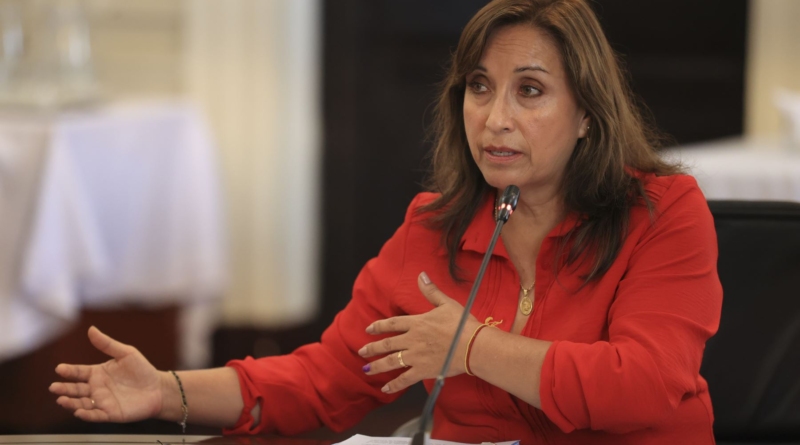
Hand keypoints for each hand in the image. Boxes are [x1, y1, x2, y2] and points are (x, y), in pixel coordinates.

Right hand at [49, 326, 166, 422]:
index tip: (59, 369)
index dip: (69, 371)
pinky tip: (79, 411)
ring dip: (70, 402)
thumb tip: (91, 329)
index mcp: (97, 373)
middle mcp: (96, 388)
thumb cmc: (142, 370)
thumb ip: (107, 344)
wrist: (158, 388)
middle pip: (76, 389)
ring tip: (61, 400)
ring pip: (81, 403)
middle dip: (64, 388)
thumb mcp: (126, 353)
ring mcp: (102, 401)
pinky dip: (86, 414)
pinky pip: (95, 415)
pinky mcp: (110, 413)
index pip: (79, 372)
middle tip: (54, 387)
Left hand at [358, 272, 479, 393]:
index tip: (368, 329)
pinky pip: (404, 379)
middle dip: (372, 348)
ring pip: (391, 362)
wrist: (473, 345)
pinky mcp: (423, 370)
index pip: (392, 323)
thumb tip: (421, 274)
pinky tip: (385, 389)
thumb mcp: (446, 303)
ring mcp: (416, 356)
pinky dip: (394, 385)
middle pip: (387, 344)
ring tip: (366, 370)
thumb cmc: (462, 324)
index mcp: (417, 323)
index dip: (379, 326)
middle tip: (361, 351)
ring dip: (377, 366)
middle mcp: (412, 339)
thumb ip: (431, 291)